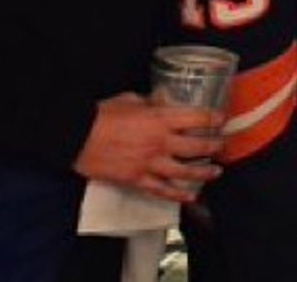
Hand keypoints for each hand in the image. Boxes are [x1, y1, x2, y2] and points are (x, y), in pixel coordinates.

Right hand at [73, 93, 223, 202]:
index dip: (213, 118)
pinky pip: (162, 191)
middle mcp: (160, 142)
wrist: (75, 137)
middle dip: (215, 146)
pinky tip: (190, 197)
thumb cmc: (100, 115)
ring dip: (204, 173)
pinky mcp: (137, 180)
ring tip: (216, 172)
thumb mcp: (129, 100)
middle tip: (222, 145)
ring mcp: (149, 163)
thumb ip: (150, 104)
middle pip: (198, 146)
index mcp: (160, 119)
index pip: (197, 118)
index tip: (221, 119)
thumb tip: (162, 103)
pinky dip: (178, 195)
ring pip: (186, 172)